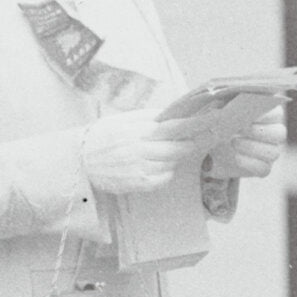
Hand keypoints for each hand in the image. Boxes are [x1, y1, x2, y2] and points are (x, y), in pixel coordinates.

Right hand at [80, 107, 208, 195]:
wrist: (80, 162)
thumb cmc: (103, 137)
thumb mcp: (123, 120)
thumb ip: (149, 117)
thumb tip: (175, 112)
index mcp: (138, 130)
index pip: (175, 126)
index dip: (197, 123)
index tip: (215, 117)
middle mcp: (140, 149)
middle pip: (179, 147)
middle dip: (192, 142)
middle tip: (201, 137)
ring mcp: (140, 168)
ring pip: (172, 163)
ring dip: (175, 157)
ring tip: (166, 151)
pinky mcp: (139, 183)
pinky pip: (164, 178)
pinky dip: (166, 172)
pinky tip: (157, 166)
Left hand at [204, 110, 286, 182]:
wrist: (211, 147)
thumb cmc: (221, 123)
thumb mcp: (222, 111)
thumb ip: (230, 105)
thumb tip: (229, 102)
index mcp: (269, 116)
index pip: (277, 114)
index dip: (265, 114)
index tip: (248, 113)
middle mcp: (274, 134)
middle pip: (279, 133)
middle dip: (259, 131)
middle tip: (240, 128)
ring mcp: (270, 153)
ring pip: (273, 152)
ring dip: (252, 147)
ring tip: (233, 142)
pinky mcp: (263, 168)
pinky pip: (263, 169)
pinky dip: (249, 164)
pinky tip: (235, 157)